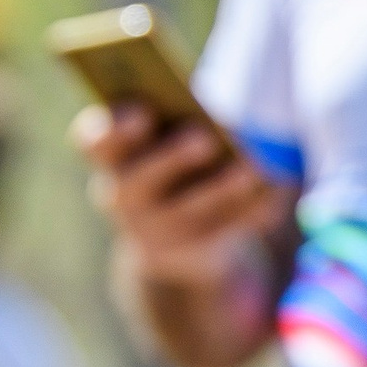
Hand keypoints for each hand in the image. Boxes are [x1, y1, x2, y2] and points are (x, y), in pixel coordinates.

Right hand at [72, 102, 283, 285]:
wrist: (170, 241)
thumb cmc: (173, 165)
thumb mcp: (167, 140)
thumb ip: (180, 122)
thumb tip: (221, 126)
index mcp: (111, 159)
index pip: (94, 142)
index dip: (113, 129)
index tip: (142, 112)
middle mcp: (121, 197)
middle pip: (137, 181)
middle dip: (170, 159)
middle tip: (204, 138)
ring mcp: (153, 231)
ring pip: (185, 212)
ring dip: (218, 189)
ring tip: (250, 169)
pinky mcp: (190, 253)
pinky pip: (223, 233)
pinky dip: (251, 212)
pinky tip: (273, 193)